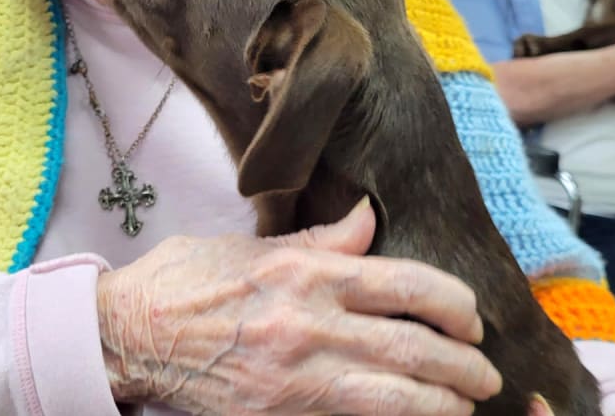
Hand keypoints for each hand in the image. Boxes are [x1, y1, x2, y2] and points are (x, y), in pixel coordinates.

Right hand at [98, 197, 501, 415]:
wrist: (128, 335)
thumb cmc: (185, 282)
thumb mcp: (251, 246)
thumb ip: (320, 240)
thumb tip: (368, 218)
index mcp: (305, 272)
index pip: (406, 283)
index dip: (454, 302)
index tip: (470, 315)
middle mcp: (309, 322)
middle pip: (414, 344)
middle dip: (464, 361)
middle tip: (485, 369)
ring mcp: (296, 374)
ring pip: (396, 394)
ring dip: (442, 401)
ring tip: (463, 402)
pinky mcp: (280, 412)